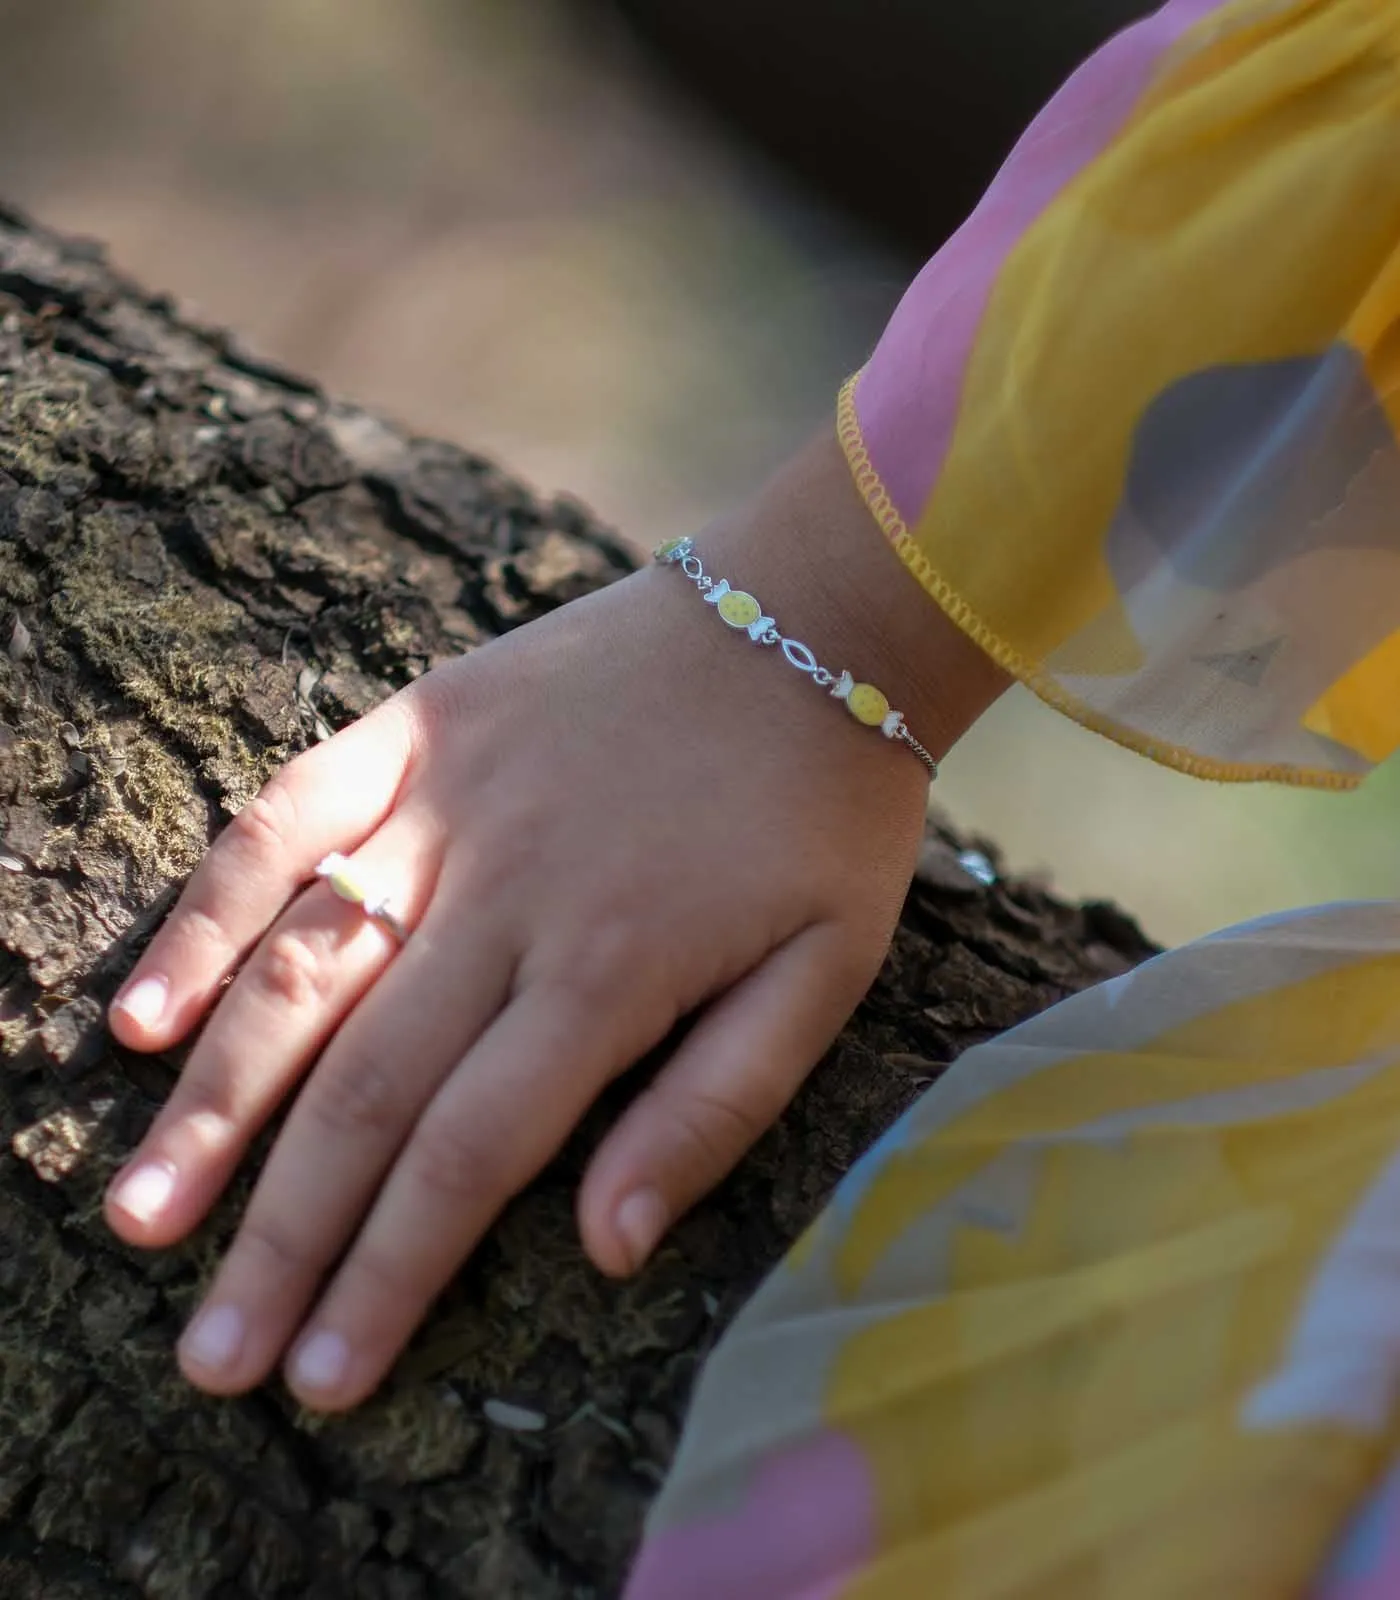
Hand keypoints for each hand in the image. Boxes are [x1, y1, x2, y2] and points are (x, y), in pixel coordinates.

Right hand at [103, 432, 1006, 1410]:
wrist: (809, 617)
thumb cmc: (824, 813)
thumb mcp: (828, 973)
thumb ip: (715, 1110)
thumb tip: (606, 1249)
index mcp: (611, 969)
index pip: (470, 1156)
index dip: (389, 1277)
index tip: (323, 1381)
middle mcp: (508, 894)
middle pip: (370, 1089)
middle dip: (283, 1236)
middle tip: (212, 1356)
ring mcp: (448, 801)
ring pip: (304, 968)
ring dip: (217, 1100)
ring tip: (143, 1212)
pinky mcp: (418, 727)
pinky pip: (286, 816)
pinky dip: (209, 911)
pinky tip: (146, 1010)